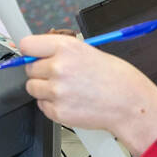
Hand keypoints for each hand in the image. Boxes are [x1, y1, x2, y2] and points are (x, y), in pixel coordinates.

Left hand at [20, 33, 156, 154]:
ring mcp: (56, 91)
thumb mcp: (87, 51)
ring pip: (33, 88)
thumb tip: (37, 53)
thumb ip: (60, 51)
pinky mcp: (57, 111)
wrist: (129, 103)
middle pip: (29, 69)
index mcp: (66, 47)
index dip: (30, 51)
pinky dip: (52, 105)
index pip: (27, 45)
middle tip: (60, 75)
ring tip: (67, 89)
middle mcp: (58, 67)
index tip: (32, 55)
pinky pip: (42, 106)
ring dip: (45, 89)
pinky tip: (71, 101)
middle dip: (41, 72)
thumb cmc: (114, 77)